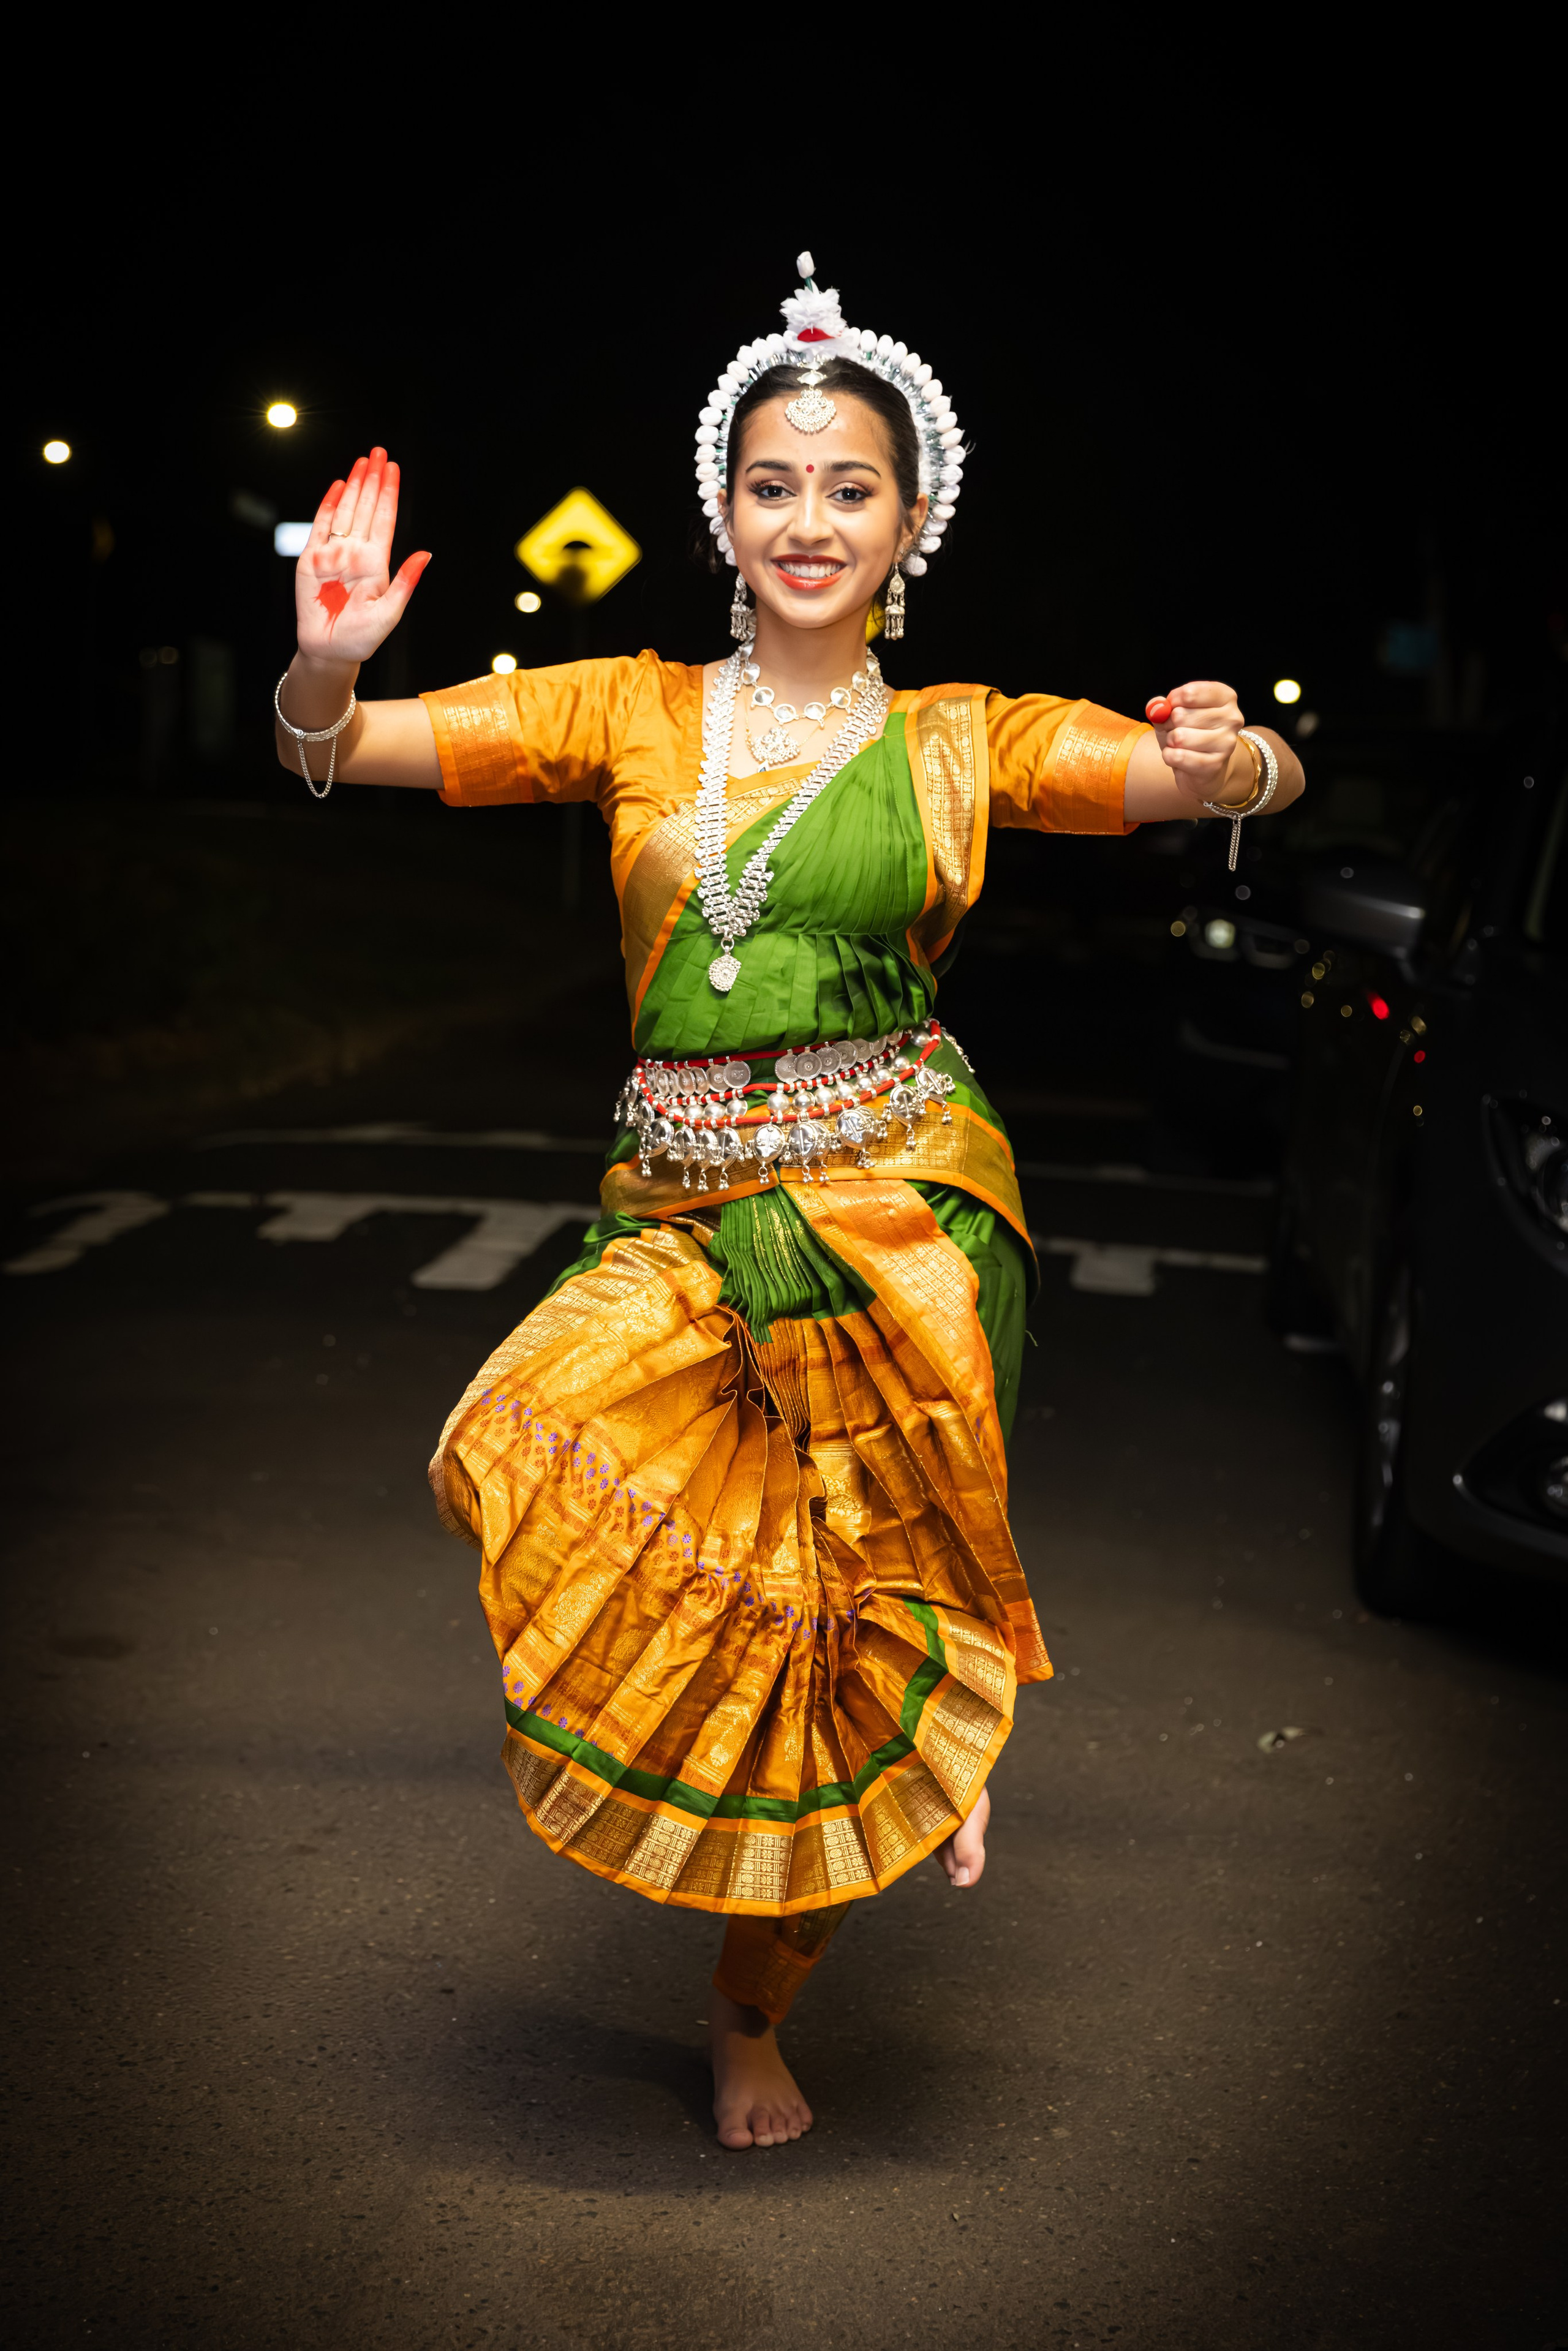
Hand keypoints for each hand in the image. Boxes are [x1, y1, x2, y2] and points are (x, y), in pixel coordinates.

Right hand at [293, 449, 430, 668]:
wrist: (330, 653)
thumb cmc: (362, 638)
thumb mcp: (390, 613)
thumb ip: (405, 582)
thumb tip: (426, 554)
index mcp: (377, 564)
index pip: (384, 521)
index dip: (389, 494)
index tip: (394, 469)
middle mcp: (356, 554)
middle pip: (366, 509)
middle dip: (373, 481)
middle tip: (379, 452)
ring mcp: (333, 555)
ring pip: (345, 512)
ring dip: (354, 486)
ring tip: (363, 461)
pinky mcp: (311, 560)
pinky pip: (320, 527)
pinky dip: (328, 506)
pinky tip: (339, 486)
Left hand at [1144, 679, 1244, 803]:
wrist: (1201, 765)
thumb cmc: (1188, 731)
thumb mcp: (1173, 712)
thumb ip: (1162, 705)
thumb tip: (1156, 707)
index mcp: (1225, 697)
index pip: (1189, 693)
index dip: (1172, 701)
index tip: (1173, 706)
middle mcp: (1232, 718)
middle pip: (1180, 715)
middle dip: (1169, 724)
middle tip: (1176, 729)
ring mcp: (1226, 742)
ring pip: (1179, 737)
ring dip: (1170, 741)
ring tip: (1179, 744)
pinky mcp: (1215, 764)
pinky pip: (1178, 757)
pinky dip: (1170, 757)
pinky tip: (1179, 757)